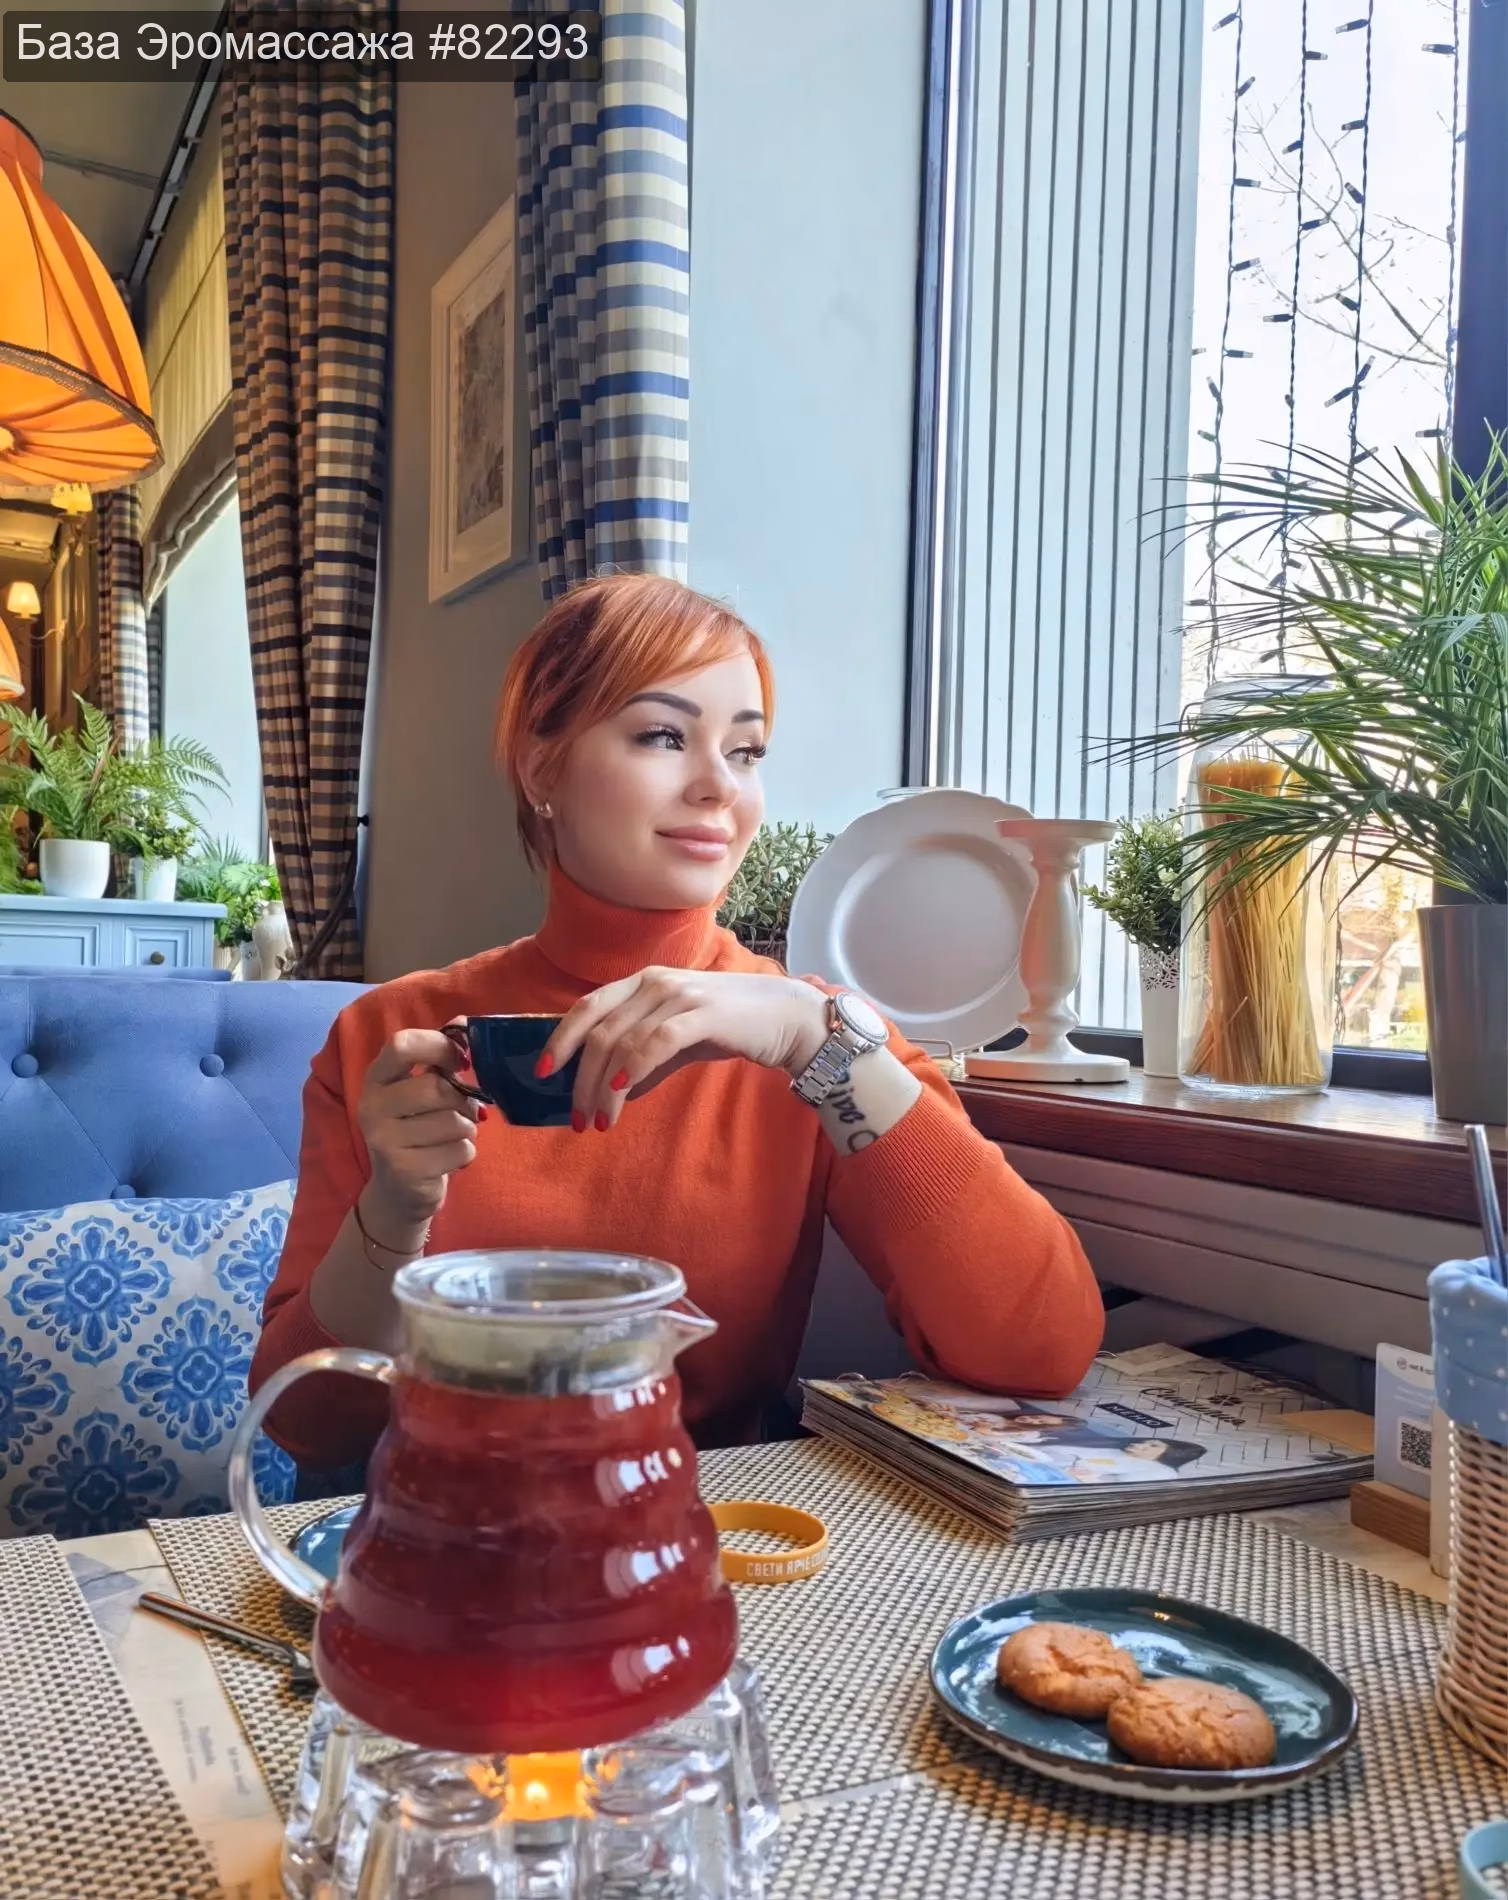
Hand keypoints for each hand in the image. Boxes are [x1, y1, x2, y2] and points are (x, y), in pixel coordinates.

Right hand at [356, 1024, 481, 1227]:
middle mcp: (371, 1107)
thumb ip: (438, 1059)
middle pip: (436, 1088)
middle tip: (461, 1112)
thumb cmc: (418, 1131)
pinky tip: (447, 1160)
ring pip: (454, 1121)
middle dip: (461, 1101)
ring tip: (451, 1137)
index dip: (439, 1046)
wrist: (398, 1193)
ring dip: (466, 1129)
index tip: (458, 1060)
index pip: (401, 1044)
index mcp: (375, 1079)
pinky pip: (461, 1150)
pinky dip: (465, 1154)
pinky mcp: (405, 1171)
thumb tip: (464, 1022)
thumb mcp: (420, 1091)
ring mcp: (385, 1141)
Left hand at [542, 968, 830, 1131]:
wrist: (787, 1018)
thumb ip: (644, 1059)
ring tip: (599, 1121)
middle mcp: (654, 982)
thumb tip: (611, 1092)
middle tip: (578, 1117)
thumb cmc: (731, 1026)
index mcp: (642, 982)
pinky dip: (631, 1070)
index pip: (586, 1007)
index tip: (543, 1073)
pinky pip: (654, 1043)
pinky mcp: (701, 1015)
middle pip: (599, 1031)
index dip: (559, 1039)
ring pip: (621, 1042)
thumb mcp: (678, 1039)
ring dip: (602, 1088)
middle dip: (580, 1079)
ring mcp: (678, 995)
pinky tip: (619, 1095)